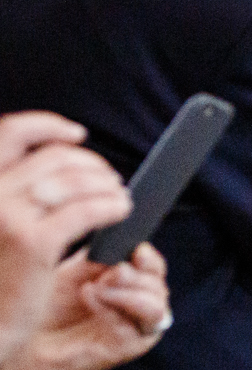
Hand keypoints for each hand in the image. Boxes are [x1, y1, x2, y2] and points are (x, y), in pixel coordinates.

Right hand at [0, 114, 133, 368]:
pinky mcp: (32, 242)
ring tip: (120, 197)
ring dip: (107, 185)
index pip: (10, 133)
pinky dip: (111, 206)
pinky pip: (86, 210)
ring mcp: (5, 215)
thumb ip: (14, 193)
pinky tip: (121, 211)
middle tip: (111, 180)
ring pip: (75, 181)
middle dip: (91, 164)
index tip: (77, 134)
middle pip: (54, 157)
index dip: (48, 126)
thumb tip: (62, 164)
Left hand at [0, 244, 169, 369]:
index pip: (155, 268)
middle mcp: (140, 307)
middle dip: (132, 276)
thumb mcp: (78, 269)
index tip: (136, 251)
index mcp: (132, 284)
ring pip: (156, 306)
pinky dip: (112, 308)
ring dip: (126, 293)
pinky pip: (135, 325)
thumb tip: (132, 245)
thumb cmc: (48, 304)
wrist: (27, 338)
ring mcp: (138, 329)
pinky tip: (88, 298)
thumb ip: (106, 255)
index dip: (148, 258)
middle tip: (102, 275)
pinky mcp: (131, 347)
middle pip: (158, 285)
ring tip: (95, 287)